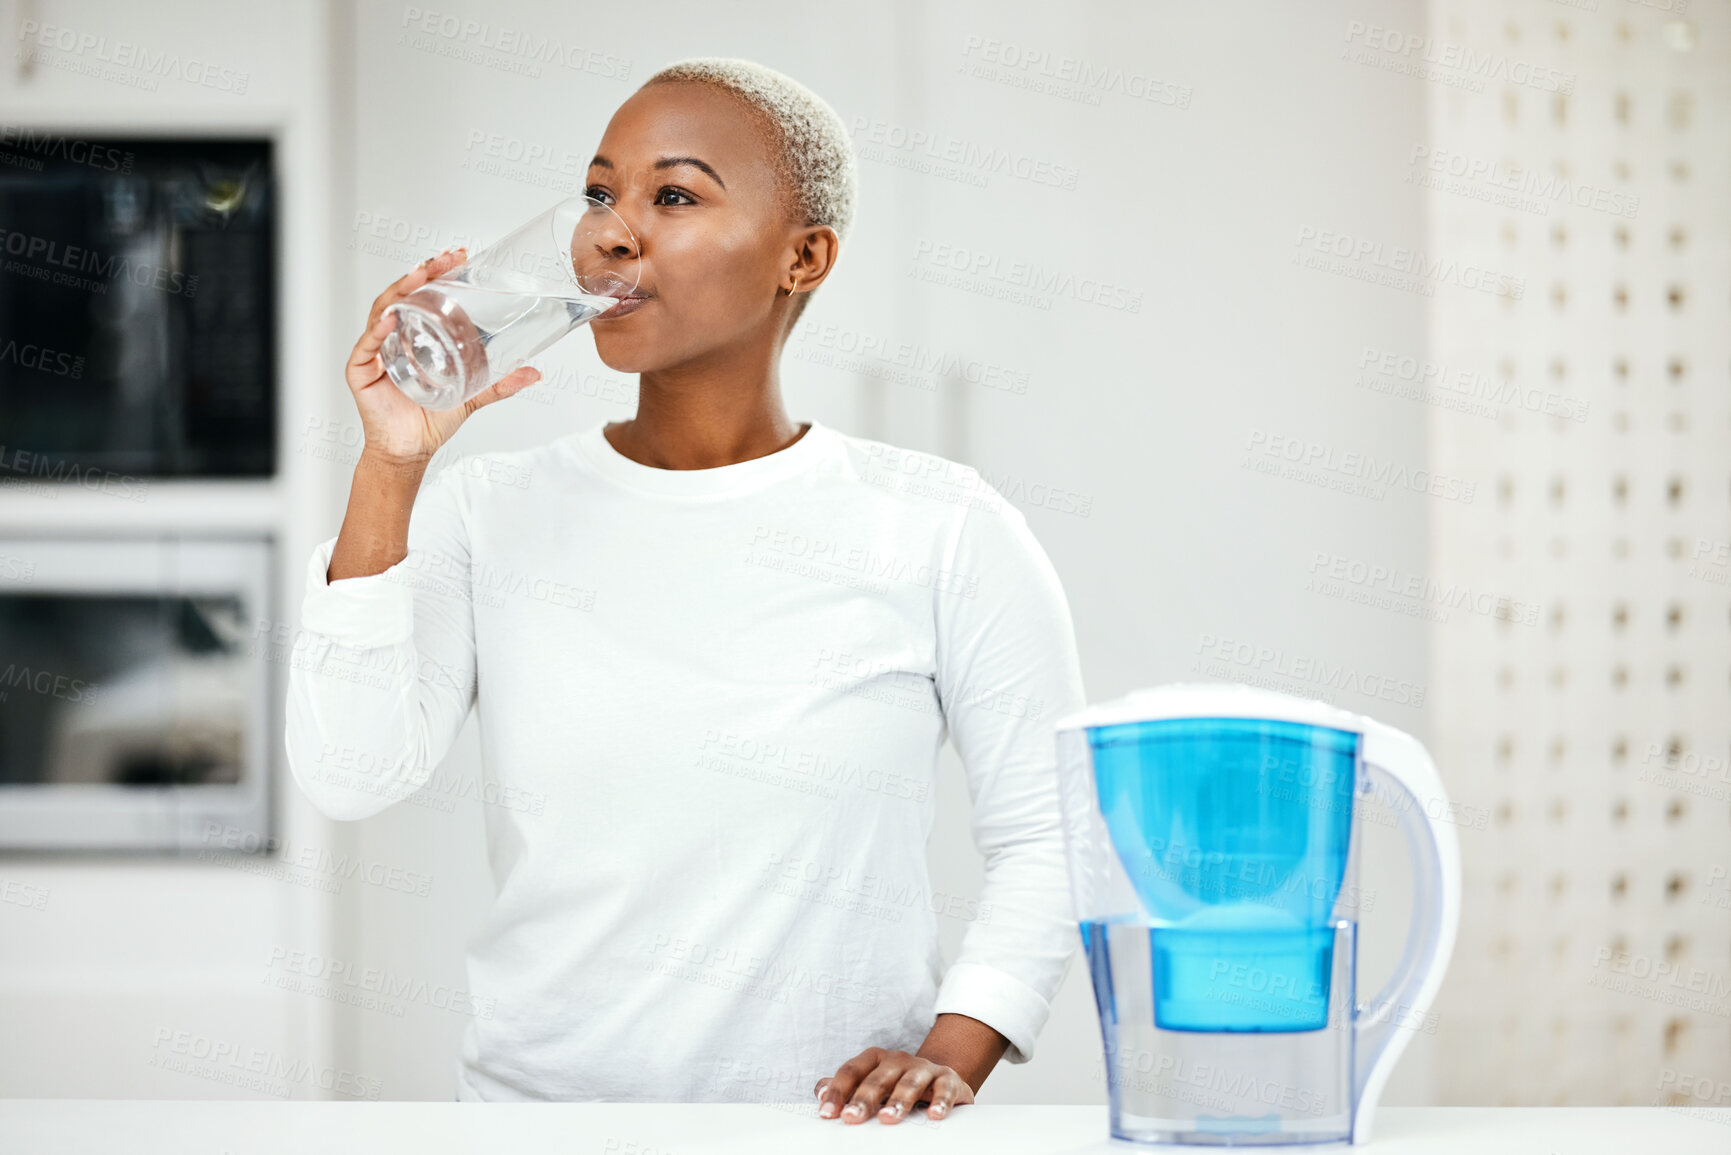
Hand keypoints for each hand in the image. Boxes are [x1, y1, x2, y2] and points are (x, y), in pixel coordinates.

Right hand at [345, 247, 541, 466]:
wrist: (411, 450)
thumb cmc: (431, 420)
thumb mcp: (471, 394)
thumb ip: (498, 383)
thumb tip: (533, 373)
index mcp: (414, 336)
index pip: (422, 296)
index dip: (437, 275)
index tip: (458, 258)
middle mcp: (392, 337)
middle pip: (403, 295)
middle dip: (422, 273)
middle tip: (445, 259)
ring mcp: (375, 351)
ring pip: (383, 310)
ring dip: (401, 289)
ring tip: (420, 274)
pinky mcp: (361, 370)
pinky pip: (368, 344)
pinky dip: (378, 329)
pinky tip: (392, 316)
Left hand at [813, 1046, 974, 1124]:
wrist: (939, 1077)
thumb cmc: (897, 1084)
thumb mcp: (871, 1083)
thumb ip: (846, 1087)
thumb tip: (820, 1091)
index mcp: (875, 1060)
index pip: (852, 1071)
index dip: (838, 1091)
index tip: (827, 1113)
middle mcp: (898, 1060)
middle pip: (878, 1078)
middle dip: (864, 1098)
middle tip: (852, 1118)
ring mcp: (924, 1068)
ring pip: (910, 1082)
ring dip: (899, 1100)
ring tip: (888, 1119)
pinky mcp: (948, 1080)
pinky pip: (945, 1089)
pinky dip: (941, 1101)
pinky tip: (935, 1115)